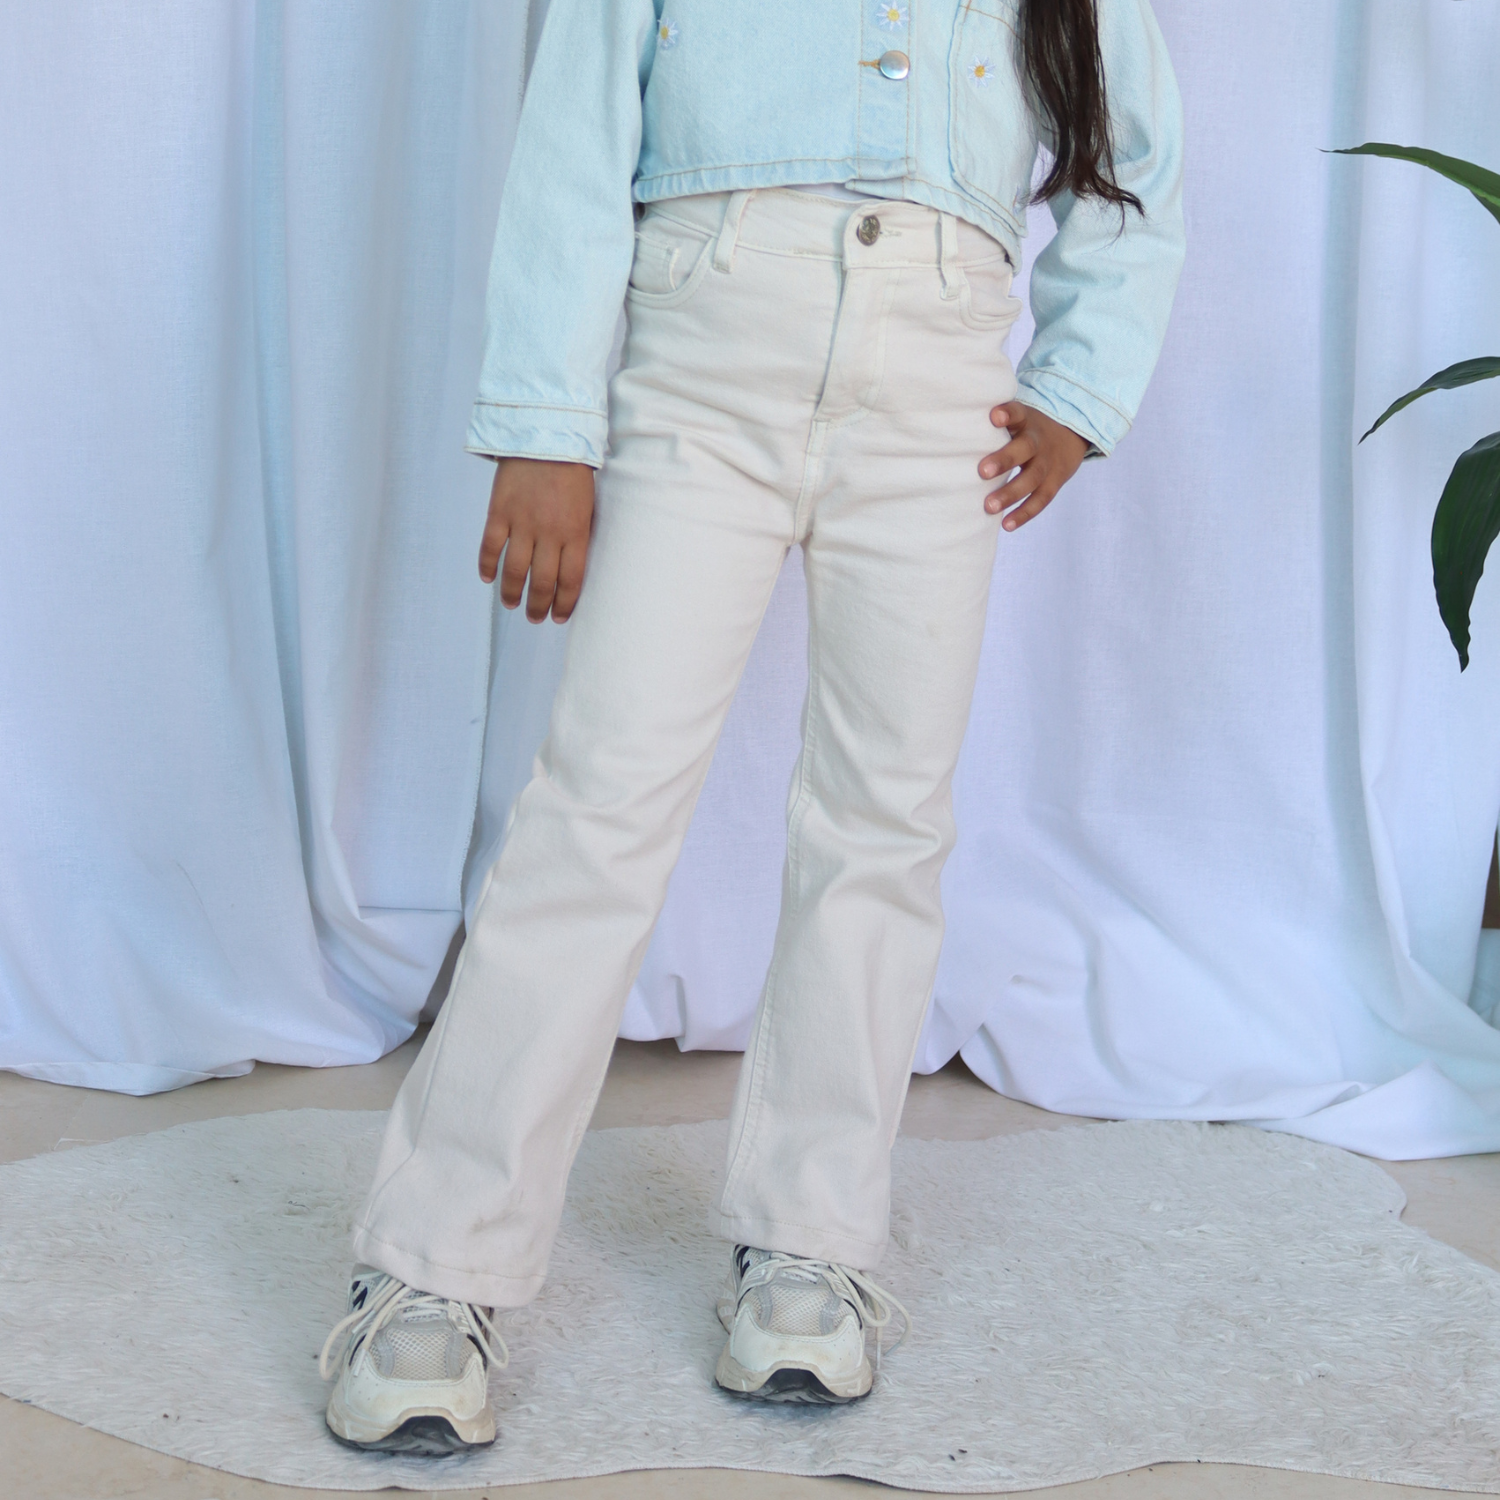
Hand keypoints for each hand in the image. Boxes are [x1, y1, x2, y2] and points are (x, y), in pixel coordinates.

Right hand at [479, 458, 595, 622]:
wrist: (546, 433)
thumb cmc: (572, 471)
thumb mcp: (587, 506)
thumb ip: (578, 536)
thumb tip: (571, 568)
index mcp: (576, 532)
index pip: (571, 581)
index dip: (564, 604)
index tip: (559, 616)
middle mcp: (549, 533)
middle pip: (543, 583)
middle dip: (538, 606)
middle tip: (535, 617)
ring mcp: (522, 523)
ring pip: (514, 571)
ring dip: (512, 593)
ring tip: (511, 604)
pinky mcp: (499, 511)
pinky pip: (491, 547)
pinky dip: (487, 566)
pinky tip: (488, 578)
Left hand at [978, 403, 1088, 530]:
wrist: (1071, 434)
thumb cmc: (1026, 428)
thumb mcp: (1017, 418)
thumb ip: (991, 424)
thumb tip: (946, 428)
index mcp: (1026, 420)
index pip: (1018, 413)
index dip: (1008, 414)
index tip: (994, 416)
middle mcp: (1038, 441)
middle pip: (1025, 448)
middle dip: (1005, 460)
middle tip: (982, 472)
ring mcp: (1048, 463)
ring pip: (1032, 478)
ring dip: (1010, 493)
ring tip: (989, 507)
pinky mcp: (1054, 482)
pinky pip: (1041, 499)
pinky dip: (1024, 513)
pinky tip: (1006, 524)